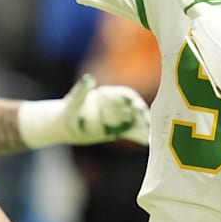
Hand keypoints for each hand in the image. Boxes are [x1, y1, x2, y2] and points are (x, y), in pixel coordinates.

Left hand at [18, 74, 150, 147]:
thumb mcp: (75, 99)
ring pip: (136, 121)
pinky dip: (140, 136)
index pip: (125, 95)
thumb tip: (89, 79)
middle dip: (142, 114)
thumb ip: (83, 89)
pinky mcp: (118, 129)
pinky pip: (132, 132)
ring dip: (145, 126)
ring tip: (153, 134)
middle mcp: (116, 105)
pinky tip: (149, 142)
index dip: (132, 100)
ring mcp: (118, 117)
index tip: (137, 107)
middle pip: (134, 108)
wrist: (67, 124)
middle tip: (148, 122)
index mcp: (108, 94)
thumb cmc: (70, 108)